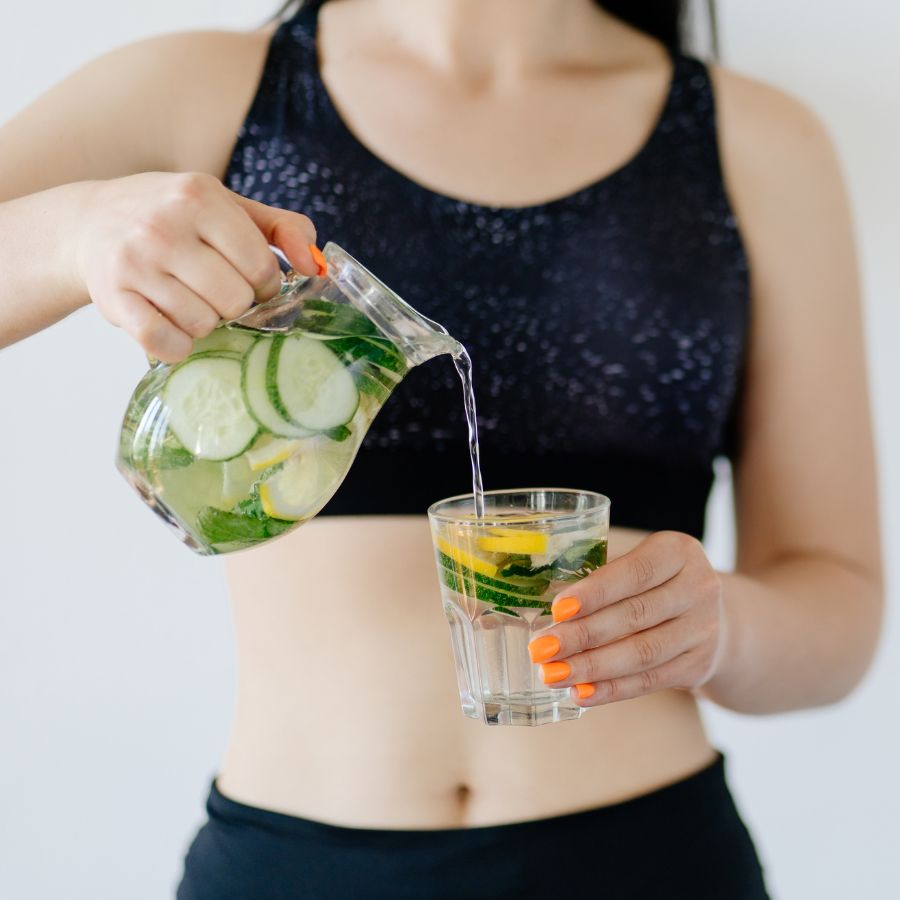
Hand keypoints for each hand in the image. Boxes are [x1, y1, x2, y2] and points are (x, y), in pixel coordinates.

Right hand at [72, 172, 321, 362]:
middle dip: (235, 303)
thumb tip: (314, 264)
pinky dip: (177, 346)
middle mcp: (163, 226)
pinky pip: (165, 343)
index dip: (265, 284)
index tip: (250, 279)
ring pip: (204, 324)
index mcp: (199, 197)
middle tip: (216, 290)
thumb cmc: (174, 217)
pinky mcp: (113, 298)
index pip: (261, 266)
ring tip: (188, 299)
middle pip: (235, 300)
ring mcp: (134, 263)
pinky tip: (173, 326)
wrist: (90, 222)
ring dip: (204, 322)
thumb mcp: (228, 207)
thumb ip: (283, 228)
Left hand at [527, 531, 725, 705]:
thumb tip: (544, 602)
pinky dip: (611, 690)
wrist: (714, 617)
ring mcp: (704, 630)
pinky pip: (649, 681)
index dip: (595, 592)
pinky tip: (580, 693)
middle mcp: (699, 588)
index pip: (635, 572)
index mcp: (678, 551)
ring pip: (641, 653)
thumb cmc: (655, 584)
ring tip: (553, 675)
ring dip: (592, 667)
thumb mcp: (640, 564)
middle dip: (582, 635)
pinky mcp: (699, 666)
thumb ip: (602, 575)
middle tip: (541, 649)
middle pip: (634, 616)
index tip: (557, 609)